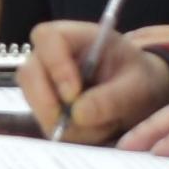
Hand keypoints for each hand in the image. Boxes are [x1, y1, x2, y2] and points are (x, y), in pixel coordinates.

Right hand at [22, 19, 168, 144]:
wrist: (139, 94)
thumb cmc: (138, 79)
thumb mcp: (137, 86)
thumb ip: (112, 97)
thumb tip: (78, 114)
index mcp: (75, 36)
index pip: (48, 38)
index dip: (55, 65)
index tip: (74, 93)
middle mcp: (51, 55)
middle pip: (29, 72)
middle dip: (47, 101)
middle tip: (74, 122)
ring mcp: (43, 80)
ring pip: (32, 100)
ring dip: (61, 121)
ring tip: (99, 125)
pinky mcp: (44, 104)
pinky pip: (43, 121)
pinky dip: (66, 132)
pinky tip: (91, 129)